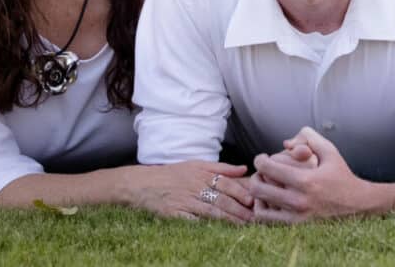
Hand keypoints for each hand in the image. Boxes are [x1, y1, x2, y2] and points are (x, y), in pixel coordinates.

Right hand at [122, 161, 253, 222]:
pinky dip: (204, 225)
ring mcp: (184, 201)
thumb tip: (244, 169)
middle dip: (239, 210)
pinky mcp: (174, 214)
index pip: (226, 184)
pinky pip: (192, 221)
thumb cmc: (172, 174)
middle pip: (221, 200)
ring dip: (228, 219)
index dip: (240, 193)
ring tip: (242, 225)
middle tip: (254, 218)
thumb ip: (221, 168)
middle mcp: (195, 187)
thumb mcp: (196, 165)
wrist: (141, 183)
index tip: (253, 201)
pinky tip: (217, 230)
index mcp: (202, 174)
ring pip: (211, 212)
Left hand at [250, 127, 378, 222]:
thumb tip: (287, 140)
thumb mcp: (330, 152)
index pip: (268, 167)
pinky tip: (269, 200)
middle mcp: (299, 200)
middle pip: (257, 187)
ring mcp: (296, 215)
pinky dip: (262, 208)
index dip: (260, 160)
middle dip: (256, 176)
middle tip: (262, 172)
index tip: (263, 158)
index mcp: (306, 180)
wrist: (358, 204)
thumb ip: (310, 139)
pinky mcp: (296, 225)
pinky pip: (266, 219)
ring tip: (264, 186)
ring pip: (259, 204)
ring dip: (257, 193)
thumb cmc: (341, 176)